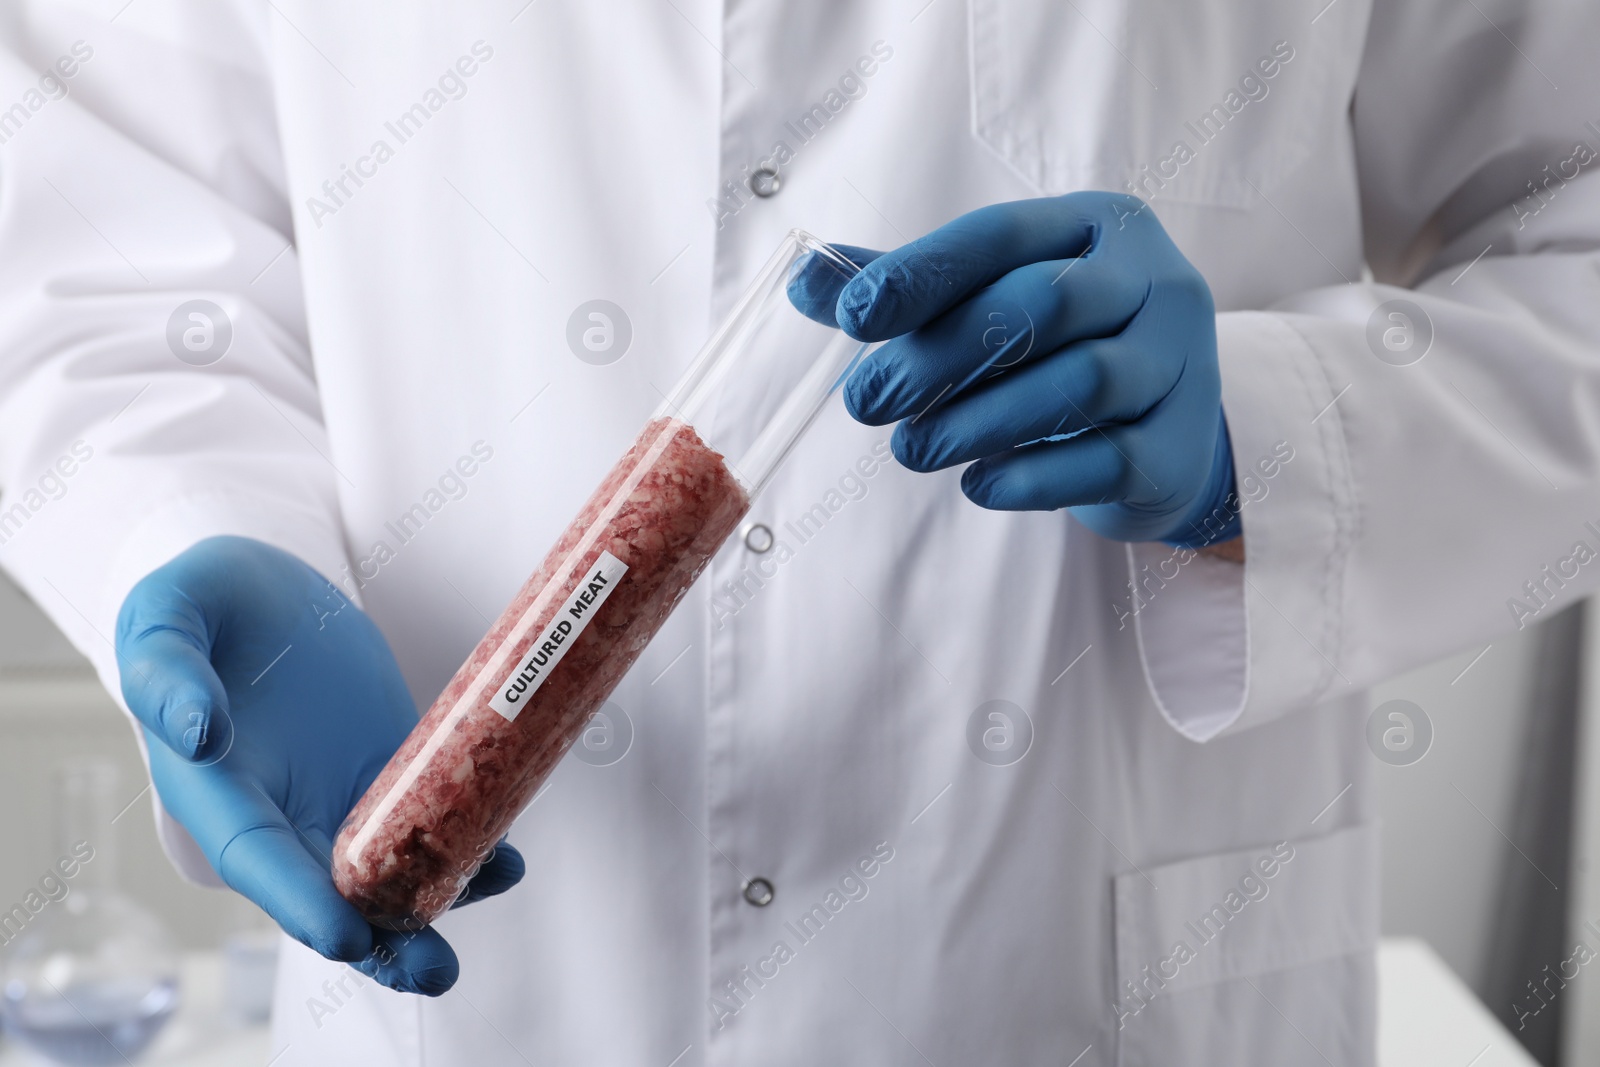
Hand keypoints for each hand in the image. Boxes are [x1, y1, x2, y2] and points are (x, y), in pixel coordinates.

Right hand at [114, 536, 523, 994]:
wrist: (257, 585)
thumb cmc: (197, 605)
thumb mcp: (165, 617)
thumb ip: (167, 672)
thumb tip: (198, 733)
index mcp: (215, 787)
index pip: (257, 858)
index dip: (299, 902)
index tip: (344, 937)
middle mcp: (280, 808)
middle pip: (329, 892)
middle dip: (383, 938)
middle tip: (437, 969)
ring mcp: (339, 792)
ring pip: (386, 870)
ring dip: (438, 898)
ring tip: (496, 888)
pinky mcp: (389, 766)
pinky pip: (428, 816)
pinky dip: (466, 839)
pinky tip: (505, 853)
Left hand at [791, 193, 1239, 546]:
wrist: (1162, 435)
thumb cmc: (1057, 351)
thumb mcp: (988, 302)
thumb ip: (906, 289)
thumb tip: (801, 277)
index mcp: (1101, 226)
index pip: (1002, 235)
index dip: (922, 273)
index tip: (849, 317)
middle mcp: (1156, 283)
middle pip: (1046, 305)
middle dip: (941, 355)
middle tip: (866, 402)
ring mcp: (1181, 365)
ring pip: (1083, 383)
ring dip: (979, 420)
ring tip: (912, 449)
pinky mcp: (1181, 448)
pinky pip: (1108, 460)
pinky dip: (1032, 477)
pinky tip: (978, 485)